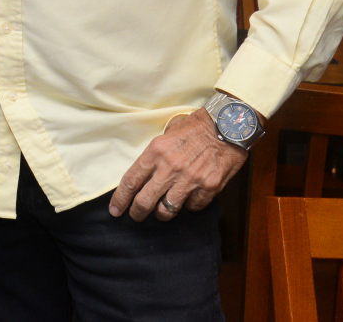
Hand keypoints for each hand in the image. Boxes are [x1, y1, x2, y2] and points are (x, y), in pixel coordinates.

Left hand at [109, 110, 248, 221]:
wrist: (228, 125)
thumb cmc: (196, 126)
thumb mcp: (168, 133)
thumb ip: (156, 153)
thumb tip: (146, 172)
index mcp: (156, 151)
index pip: (131, 181)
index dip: (120, 199)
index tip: (115, 210)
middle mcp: (170, 167)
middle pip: (145, 201)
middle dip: (137, 213)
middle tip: (136, 216)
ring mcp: (190, 179)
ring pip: (167, 209)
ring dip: (162, 213)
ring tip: (162, 211)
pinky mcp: (209, 187)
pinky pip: (193, 207)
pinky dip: (189, 205)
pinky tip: (189, 199)